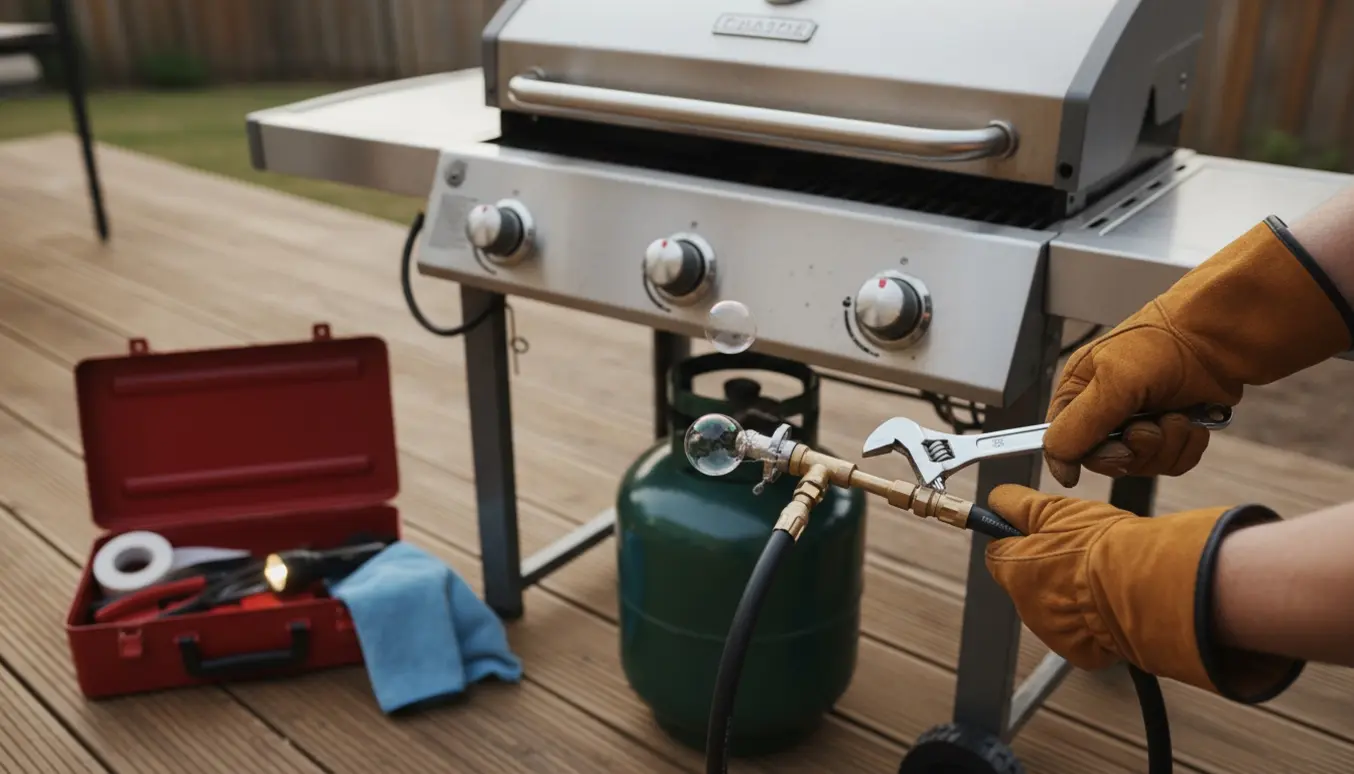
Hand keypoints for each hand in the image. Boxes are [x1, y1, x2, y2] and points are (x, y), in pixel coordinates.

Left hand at [984, 485, 1304, 702]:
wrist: (1142, 589)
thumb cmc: (1100, 547)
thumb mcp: (1055, 509)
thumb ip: (1018, 504)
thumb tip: (998, 499)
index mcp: (1013, 569)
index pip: (998, 552)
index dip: (1017, 539)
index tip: (1036, 531)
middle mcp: (1024, 604)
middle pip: (1027, 581)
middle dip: (1047, 567)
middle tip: (1080, 552)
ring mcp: (1051, 631)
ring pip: (1054, 606)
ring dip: (1069, 593)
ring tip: (1103, 576)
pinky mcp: (1079, 650)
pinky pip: (1079, 631)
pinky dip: (1090, 619)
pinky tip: (1110, 603)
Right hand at [1045, 218, 1352, 487]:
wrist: (1220, 339)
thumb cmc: (1162, 344)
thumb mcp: (1112, 383)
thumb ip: (1079, 425)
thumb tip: (1056, 462)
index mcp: (1078, 394)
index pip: (1063, 443)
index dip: (1086, 457)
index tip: (1115, 456)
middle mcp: (1104, 411)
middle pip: (1106, 461)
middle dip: (1135, 449)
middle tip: (1150, 425)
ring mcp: (1139, 423)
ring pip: (1143, 466)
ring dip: (1166, 445)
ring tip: (1176, 415)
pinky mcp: (1171, 432)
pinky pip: (1172, 463)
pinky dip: (1186, 446)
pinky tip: (1192, 422)